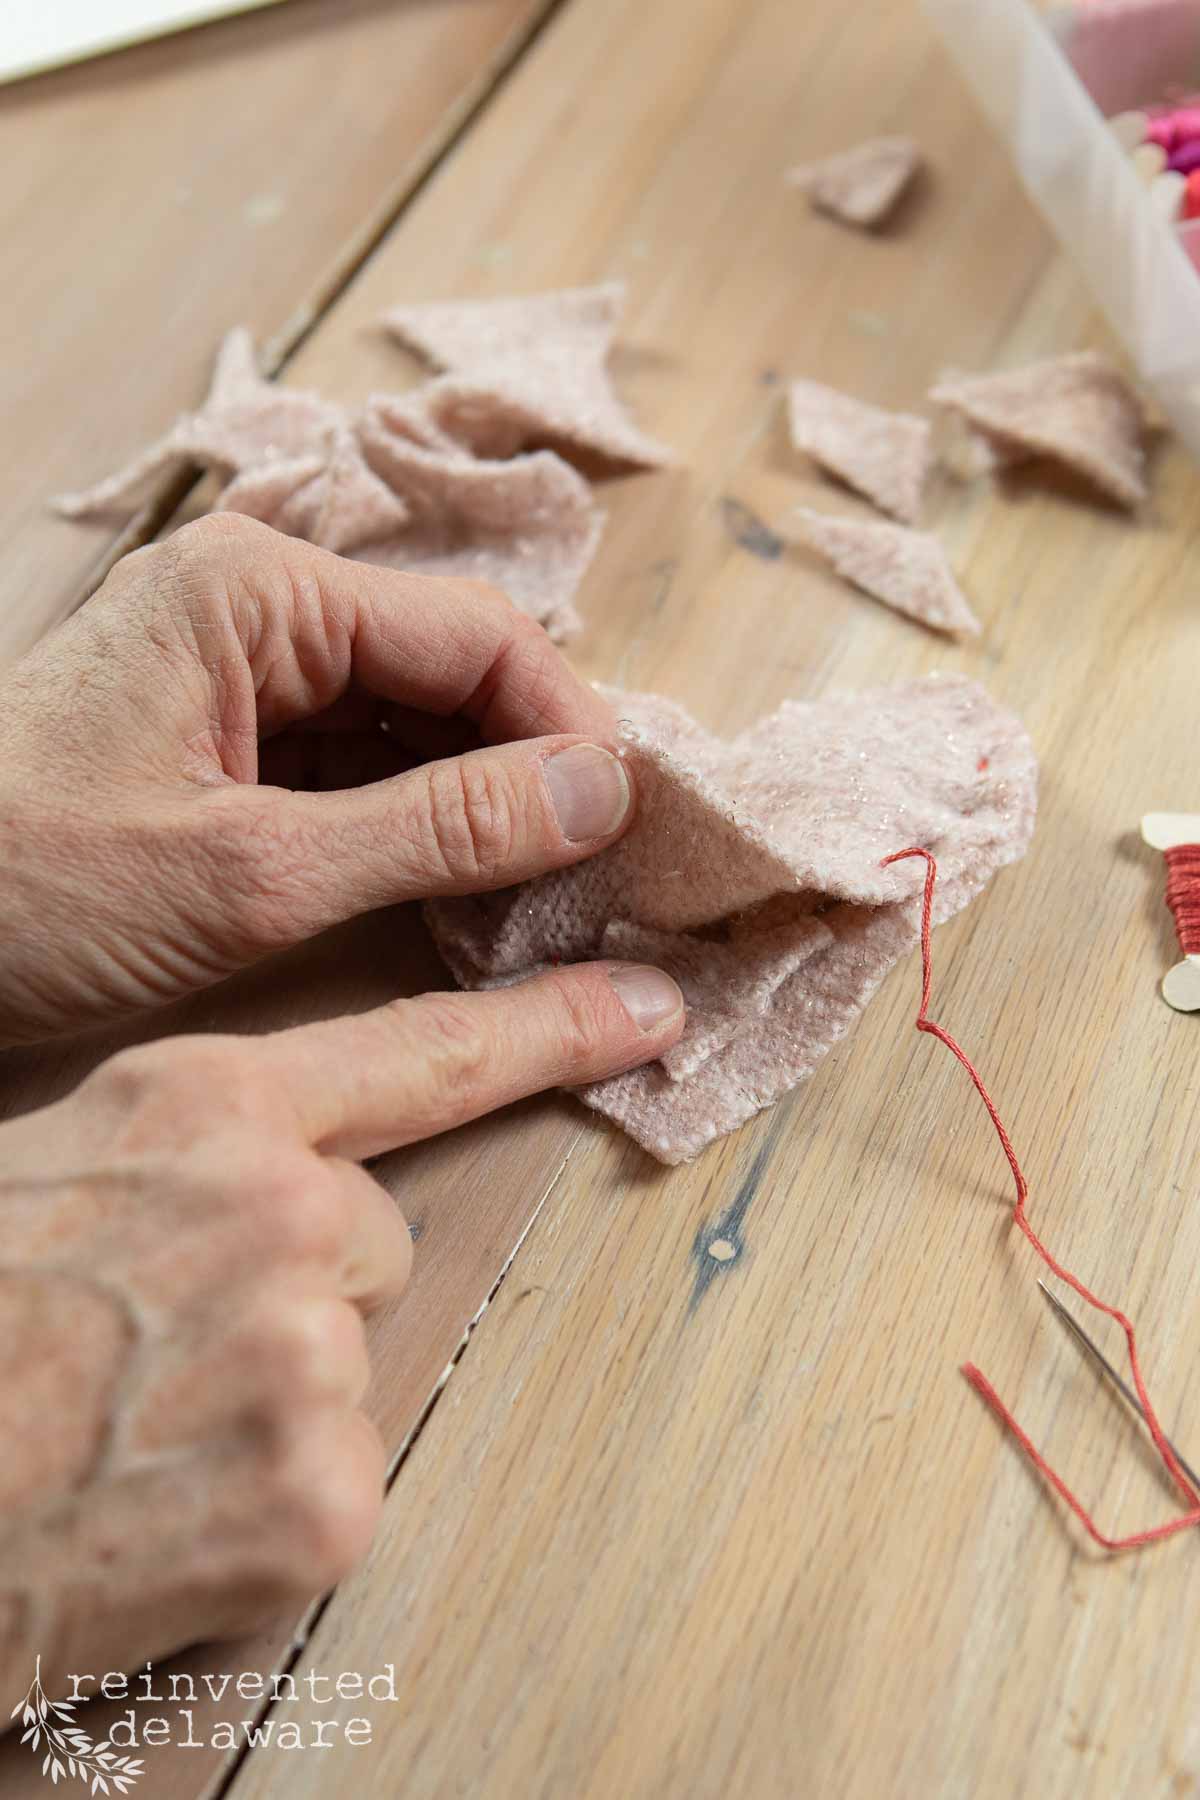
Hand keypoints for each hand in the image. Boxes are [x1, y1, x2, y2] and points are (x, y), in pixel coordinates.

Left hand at [0, 513, 653, 1044]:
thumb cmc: (25, 890)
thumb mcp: (253, 873)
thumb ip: (438, 830)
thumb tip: (602, 792)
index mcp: (258, 593)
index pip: (476, 635)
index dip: (573, 728)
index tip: (636, 828)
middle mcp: (258, 612)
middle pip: (452, 675)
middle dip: (534, 772)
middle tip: (606, 876)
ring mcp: (239, 679)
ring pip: (414, 728)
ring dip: (484, 809)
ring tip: (549, 899)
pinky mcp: (226, 747)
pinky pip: (360, 772)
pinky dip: (419, 832)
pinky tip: (466, 898)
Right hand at [0, 937, 683, 1707]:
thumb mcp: (62, 1173)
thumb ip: (192, 1154)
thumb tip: (285, 1178)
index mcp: (204, 1108)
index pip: (422, 1052)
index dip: (549, 1026)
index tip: (650, 1006)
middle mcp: (280, 1205)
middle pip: (374, 1240)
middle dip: (296, 1294)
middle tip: (162, 1349)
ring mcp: (311, 1348)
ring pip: (349, 1369)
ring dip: (272, 1409)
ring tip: (142, 1433)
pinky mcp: (323, 1495)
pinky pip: (337, 1489)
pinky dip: (264, 1518)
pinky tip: (165, 1515)